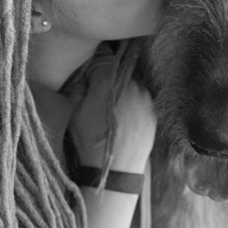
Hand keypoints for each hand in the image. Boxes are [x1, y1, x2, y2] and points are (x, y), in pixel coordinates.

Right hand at [68, 56, 156, 173]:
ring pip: (130, 84)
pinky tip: (122, 118)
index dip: (94, 67)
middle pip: (118, 70)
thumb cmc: (90, 140)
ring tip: (111, 110)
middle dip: (108, 78)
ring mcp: (145, 97)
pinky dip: (131, 103)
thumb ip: (81, 82)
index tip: (89, 78)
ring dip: (122, 90)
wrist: (116, 170)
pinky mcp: (152, 110)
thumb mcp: (75, 108)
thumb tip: (88, 68)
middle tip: (98, 96)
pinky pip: (140, 98)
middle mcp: (131, 83)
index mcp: (108, 80)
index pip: (103, 58)